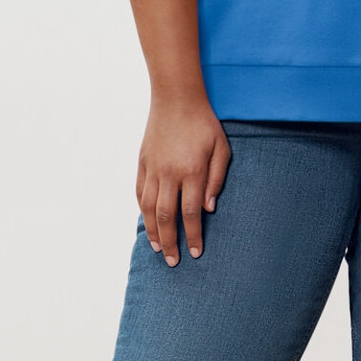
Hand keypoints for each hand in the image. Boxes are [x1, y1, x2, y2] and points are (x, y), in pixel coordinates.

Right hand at [138, 97, 230, 264]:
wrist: (176, 98)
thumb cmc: (204, 123)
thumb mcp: (221, 149)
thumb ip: (217, 180)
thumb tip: (209, 209)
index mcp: (192, 171)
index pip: (191, 213)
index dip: (193, 236)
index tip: (196, 252)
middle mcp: (169, 173)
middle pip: (166, 217)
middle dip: (170, 243)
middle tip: (172, 261)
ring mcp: (152, 168)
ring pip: (148, 208)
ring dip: (152, 231)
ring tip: (157, 248)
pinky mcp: (142, 163)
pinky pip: (139, 193)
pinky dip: (142, 211)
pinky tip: (147, 223)